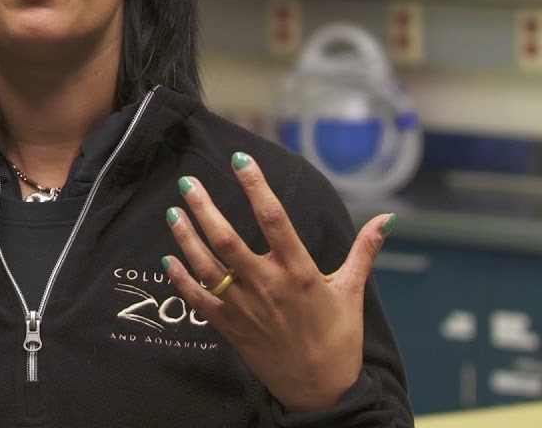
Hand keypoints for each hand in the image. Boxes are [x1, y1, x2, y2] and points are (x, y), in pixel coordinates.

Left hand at [162, 152, 395, 411]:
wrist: (321, 391)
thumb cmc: (338, 339)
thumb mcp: (352, 292)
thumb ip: (364, 252)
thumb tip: (386, 220)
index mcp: (299, 272)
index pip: (274, 219)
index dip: (256, 188)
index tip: (240, 161)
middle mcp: (267, 285)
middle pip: (228, 239)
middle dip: (204, 207)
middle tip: (187, 181)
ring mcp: (244, 306)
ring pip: (207, 265)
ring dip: (186, 237)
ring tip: (172, 211)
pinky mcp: (229, 327)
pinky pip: (197, 299)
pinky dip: (179, 279)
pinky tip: (166, 257)